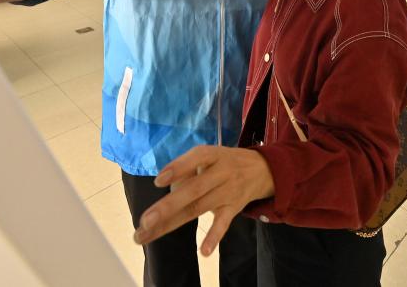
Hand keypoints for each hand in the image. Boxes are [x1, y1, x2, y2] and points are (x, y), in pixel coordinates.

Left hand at [133, 146, 274, 255]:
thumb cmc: (224, 161)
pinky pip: (224, 223)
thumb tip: (167, 189)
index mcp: (212, 155)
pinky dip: (214, 237)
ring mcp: (228, 192)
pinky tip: (203, 252)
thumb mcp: (209, 155)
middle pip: (193, 190)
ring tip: (148, 234)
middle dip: (168, 206)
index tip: (158, 182)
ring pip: (199, 208)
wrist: (262, 168)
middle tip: (145, 221)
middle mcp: (221, 172)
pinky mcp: (234, 208)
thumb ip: (188, 169)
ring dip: (172, 223)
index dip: (178, 169)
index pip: (196, 158)